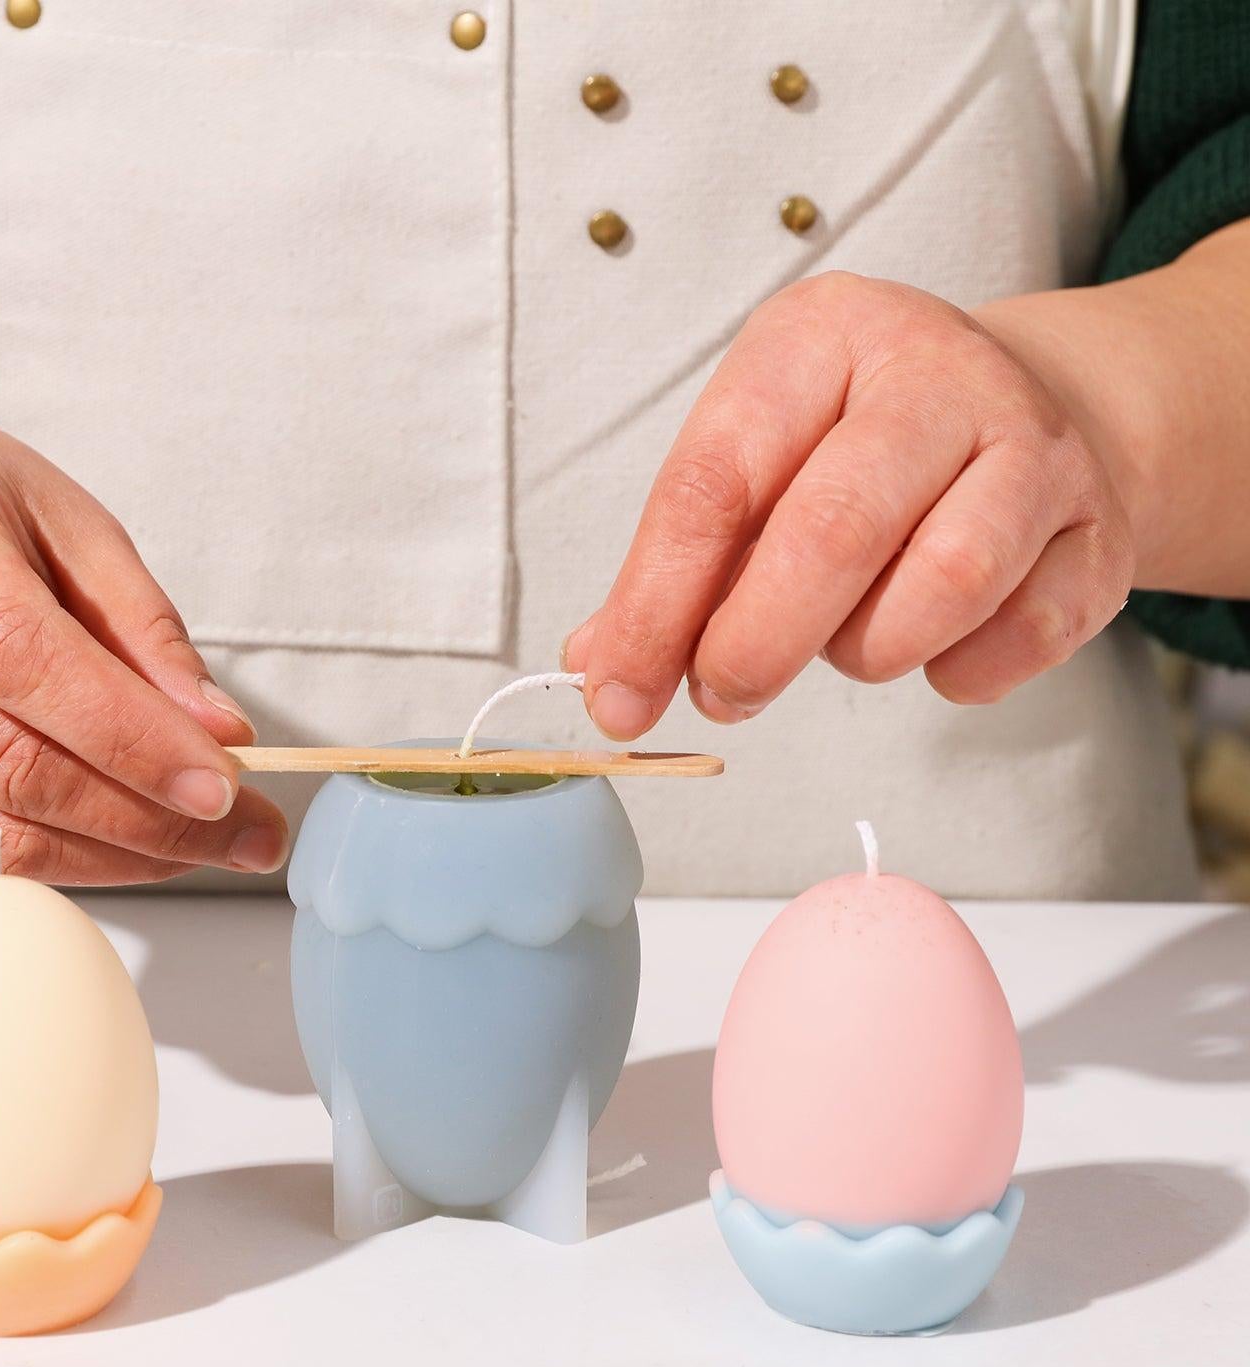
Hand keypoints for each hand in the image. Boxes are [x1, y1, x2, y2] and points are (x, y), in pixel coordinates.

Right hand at [0, 407, 286, 882]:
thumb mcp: (68, 521)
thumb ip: (144, 627)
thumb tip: (219, 734)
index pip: (22, 659)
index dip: (130, 735)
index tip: (224, 783)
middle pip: (15, 765)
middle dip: (152, 817)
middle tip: (252, 833)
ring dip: (125, 856)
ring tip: (215, 846)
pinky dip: (77, 861)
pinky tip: (142, 844)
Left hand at [565, 272, 1135, 735]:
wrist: (1029, 411)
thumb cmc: (857, 449)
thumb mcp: (753, 466)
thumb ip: (675, 567)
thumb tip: (603, 669)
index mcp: (819, 338)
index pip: (714, 481)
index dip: (655, 606)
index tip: (619, 694)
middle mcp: (935, 371)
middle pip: (830, 533)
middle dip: (755, 645)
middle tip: (724, 692)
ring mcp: (1035, 442)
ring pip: (942, 585)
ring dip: (868, 650)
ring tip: (847, 640)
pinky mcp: (1098, 526)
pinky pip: (1021, 635)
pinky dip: (961, 671)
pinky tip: (936, 647)